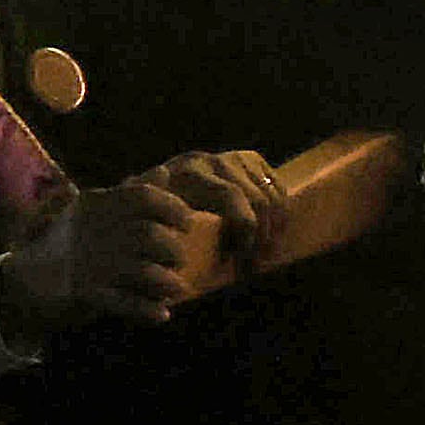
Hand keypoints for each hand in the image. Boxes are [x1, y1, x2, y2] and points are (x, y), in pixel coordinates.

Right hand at [0, 178, 198, 339]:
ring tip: (177, 287)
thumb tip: (164, 171)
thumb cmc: (69, 243)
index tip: (187, 221)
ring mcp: (86, 263)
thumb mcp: (93, 213)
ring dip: (166, 281)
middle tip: (181, 258)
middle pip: (148, 235)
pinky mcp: (81, 293)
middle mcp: (91, 231)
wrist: (22, 282)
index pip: (142, 196)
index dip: (173, 207)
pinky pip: (123, 302)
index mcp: (94, 205)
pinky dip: (145, 310)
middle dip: (173, 249)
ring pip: (141, 270)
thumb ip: (129, 194)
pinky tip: (162, 314)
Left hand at [150, 148, 290, 269]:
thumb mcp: (145, 222)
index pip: (231, 196)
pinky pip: (277, 188)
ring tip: (264, 256)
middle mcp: (215, 161)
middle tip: (256, 266)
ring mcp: (235, 158)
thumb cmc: (147, 213)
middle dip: (261, 236)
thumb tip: (177, 256)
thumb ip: (155, 231)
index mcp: (189, 174)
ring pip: (271, 195)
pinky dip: (280, 214)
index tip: (242, 261)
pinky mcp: (251, 160)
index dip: (243, 230)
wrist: (152, 183)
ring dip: (274, 229)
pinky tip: (270, 237)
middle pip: (257, 198)